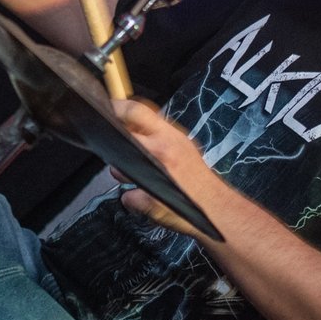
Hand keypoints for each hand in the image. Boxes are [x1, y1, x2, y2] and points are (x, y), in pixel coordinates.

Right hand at [112, 98, 219, 235]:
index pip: (130, 120)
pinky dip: (147, 134)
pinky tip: (142, 152)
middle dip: (119, 109)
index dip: (112, 117)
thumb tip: (126, 195)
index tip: (100, 119)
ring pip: (149, 118)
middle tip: (107, 117)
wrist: (220, 210)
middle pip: (138, 109)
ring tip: (124, 143)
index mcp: (160, 152)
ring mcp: (179, 138)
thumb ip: (135, 199)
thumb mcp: (156, 210)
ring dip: (133, 125)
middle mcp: (170, 139)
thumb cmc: (194, 210)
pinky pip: (160, 128)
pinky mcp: (185, 143)